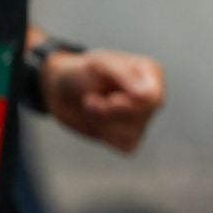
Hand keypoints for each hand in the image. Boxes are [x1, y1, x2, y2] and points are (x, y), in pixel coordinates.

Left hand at [46, 49, 165, 152]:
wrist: (61, 90)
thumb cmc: (82, 73)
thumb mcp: (99, 65)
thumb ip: (124, 77)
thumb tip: (146, 96)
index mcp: (151, 73)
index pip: (152, 98)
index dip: (127, 104)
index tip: (107, 99)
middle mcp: (151, 96)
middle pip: (141, 116)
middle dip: (109, 111)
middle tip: (90, 99)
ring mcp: (143, 118)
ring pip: (131, 133)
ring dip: (102, 122)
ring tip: (91, 107)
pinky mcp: (130, 137)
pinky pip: (126, 146)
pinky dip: (105, 136)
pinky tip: (97, 121)